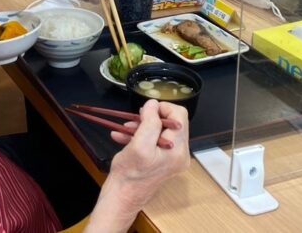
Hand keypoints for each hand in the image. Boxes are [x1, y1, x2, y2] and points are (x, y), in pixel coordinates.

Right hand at [89, 101, 189, 229]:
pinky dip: (139, 135)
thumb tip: (153, 104)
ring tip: (125, 129)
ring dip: (142, 126)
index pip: (179, 115)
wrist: (122, 198)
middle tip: (133, 120)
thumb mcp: (138, 145)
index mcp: (178, 150)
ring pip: (160, 130)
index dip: (162, 108)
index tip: (145, 111)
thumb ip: (149, 122)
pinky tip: (122, 136)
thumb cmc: (129, 175)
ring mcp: (172, 158)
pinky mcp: (162, 160)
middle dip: (150, 118)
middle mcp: (180, 154)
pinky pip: (154, 140)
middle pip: (170, 122)